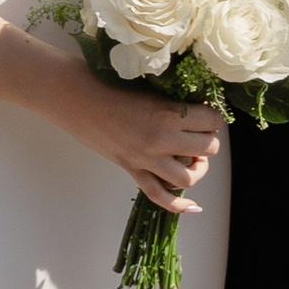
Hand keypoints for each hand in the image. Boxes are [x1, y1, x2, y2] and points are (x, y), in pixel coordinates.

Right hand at [51, 58, 223, 214]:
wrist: (75, 97)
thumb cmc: (108, 81)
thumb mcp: (148, 84)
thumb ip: (172, 98)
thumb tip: (196, 104)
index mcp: (168, 113)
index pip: (212, 121)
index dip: (213, 116)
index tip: (205, 111)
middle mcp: (162, 139)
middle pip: (208, 149)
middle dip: (209, 140)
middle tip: (200, 131)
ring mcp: (146, 159)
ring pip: (189, 177)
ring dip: (198, 168)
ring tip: (193, 157)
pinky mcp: (132, 170)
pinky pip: (159, 195)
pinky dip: (178, 205)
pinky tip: (193, 207)